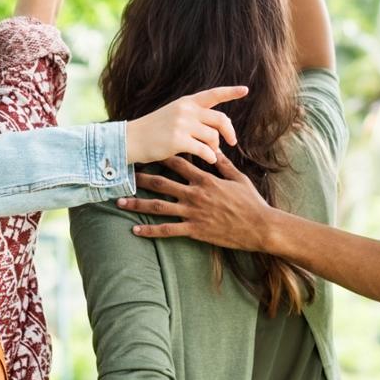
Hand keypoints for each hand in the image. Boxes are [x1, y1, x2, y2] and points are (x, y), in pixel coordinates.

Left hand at [116, 155, 274, 250]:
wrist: (260, 226)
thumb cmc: (251, 202)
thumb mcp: (238, 178)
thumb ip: (222, 164)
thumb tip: (213, 148)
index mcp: (205, 179)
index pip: (178, 163)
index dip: (161, 156)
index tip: (146, 151)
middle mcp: (195, 194)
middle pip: (161, 183)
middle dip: (140, 178)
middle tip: (124, 174)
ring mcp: (193, 213)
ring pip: (159, 207)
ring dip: (137, 204)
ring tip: (119, 202)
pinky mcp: (194, 230)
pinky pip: (167, 230)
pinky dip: (150, 230)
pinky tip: (135, 230)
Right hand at [123, 86, 244, 164]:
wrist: (131, 139)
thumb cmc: (153, 130)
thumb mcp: (173, 114)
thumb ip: (194, 117)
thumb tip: (218, 131)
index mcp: (186, 102)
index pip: (213, 94)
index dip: (231, 92)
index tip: (245, 90)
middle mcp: (186, 110)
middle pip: (220, 119)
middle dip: (229, 132)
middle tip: (232, 142)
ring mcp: (182, 124)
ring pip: (213, 137)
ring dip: (215, 147)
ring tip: (211, 153)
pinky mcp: (178, 140)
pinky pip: (204, 150)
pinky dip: (210, 157)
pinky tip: (209, 160)